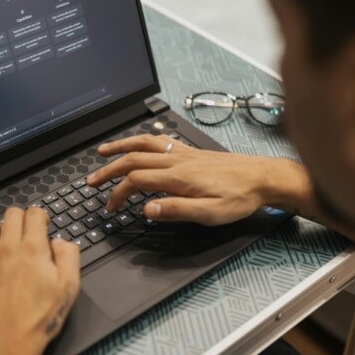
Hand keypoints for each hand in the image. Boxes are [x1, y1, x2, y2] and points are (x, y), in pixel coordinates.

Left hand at [0, 207, 79, 354]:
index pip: (34, 213)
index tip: (41, 225)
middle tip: (24, 232)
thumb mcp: (68, 288)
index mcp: (33, 249)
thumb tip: (64, 242)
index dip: (40, 216)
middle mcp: (7, 248)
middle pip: (11, 213)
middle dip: (20, 218)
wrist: (9, 341)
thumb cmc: (38, 319)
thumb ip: (69, 258)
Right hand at [86, 134, 310, 225]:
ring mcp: (183, 153)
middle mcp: (177, 160)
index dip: (118, 194)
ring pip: (144, 144)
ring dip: (120, 147)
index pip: (136, 181)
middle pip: (133, 159)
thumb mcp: (209, 214)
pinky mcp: (191, 151)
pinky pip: (159, 140)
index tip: (110, 207)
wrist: (263, 178)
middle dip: (108, 170)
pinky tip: (138, 143)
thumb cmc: (239, 198)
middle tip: (91, 181)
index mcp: (177, 177)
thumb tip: (146, 210)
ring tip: (103, 152)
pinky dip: (141, 140)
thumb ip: (176, 210)